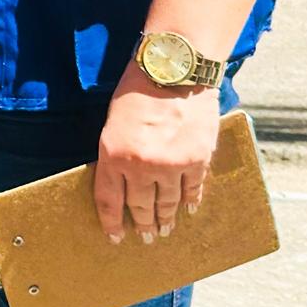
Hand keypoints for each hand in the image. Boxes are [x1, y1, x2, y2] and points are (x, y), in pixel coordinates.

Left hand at [93, 70, 220, 243]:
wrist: (174, 69)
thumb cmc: (138, 89)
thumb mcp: (114, 122)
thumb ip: (117, 153)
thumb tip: (122, 183)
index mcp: (113, 154)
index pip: (109, 200)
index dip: (111, 223)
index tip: (115, 238)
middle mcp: (141, 165)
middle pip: (140, 206)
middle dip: (142, 225)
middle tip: (146, 238)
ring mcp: (171, 164)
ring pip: (167, 202)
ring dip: (166, 218)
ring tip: (165, 229)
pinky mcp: (197, 159)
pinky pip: (192, 189)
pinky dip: (191, 201)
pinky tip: (189, 209)